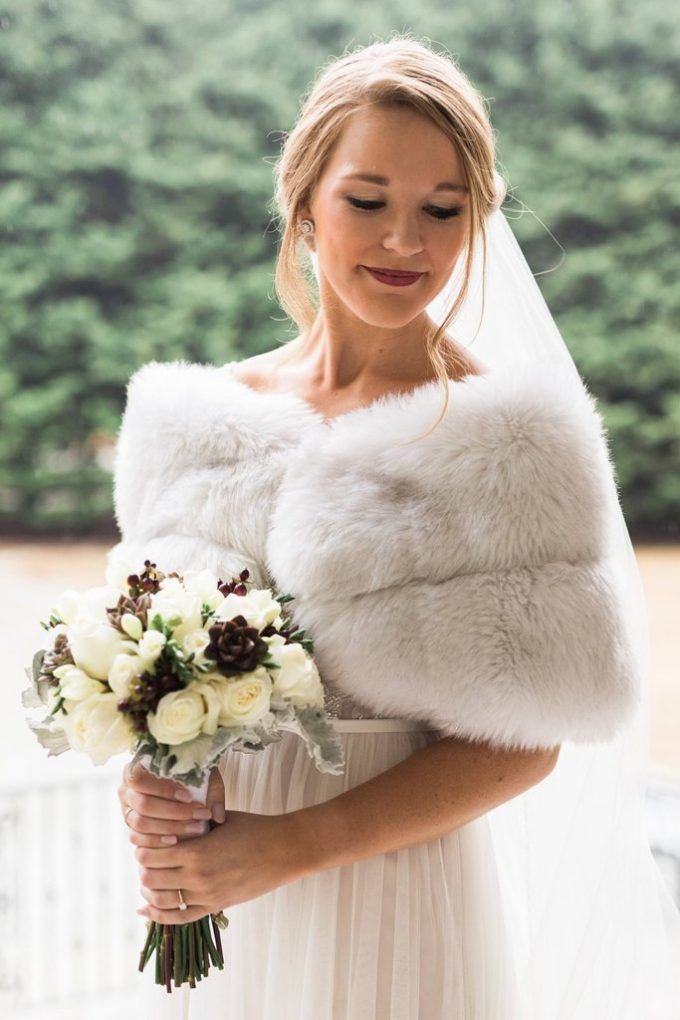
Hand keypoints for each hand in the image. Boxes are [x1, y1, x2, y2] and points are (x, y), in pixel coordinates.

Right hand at [118, 760, 225, 848]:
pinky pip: (138, 839)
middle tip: (201, 816)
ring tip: (197, 828)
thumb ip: (213, 791)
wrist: (183, 786)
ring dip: (171, 827)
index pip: (141, 780)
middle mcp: (126, 791)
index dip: (163, 790)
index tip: (189, 796)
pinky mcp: (131, 830)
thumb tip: (217, 817)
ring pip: (141, 824)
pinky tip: (177, 840)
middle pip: (143, 805)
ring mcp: (126, 812)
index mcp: (135, 769)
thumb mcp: (204, 774)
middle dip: (175, 812)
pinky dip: (157, 841)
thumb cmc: (191, 775)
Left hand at [134, 808, 309, 923]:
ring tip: (147, 880)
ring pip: (162, 900)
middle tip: (145, 860)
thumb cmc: (254, 828)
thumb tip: (169, 825)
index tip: (143, 842)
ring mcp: (206, 895)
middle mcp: (198, 876)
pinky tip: (147, 909)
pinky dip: (159, 915)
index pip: (152, 855)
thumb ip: (194, 826)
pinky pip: (180, 918)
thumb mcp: (220, 820)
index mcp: (197, 850)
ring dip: (149, 890)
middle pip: (151, 878)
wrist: (284, 850)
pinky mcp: (216, 906)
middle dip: (144, 869)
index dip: (142, 848)